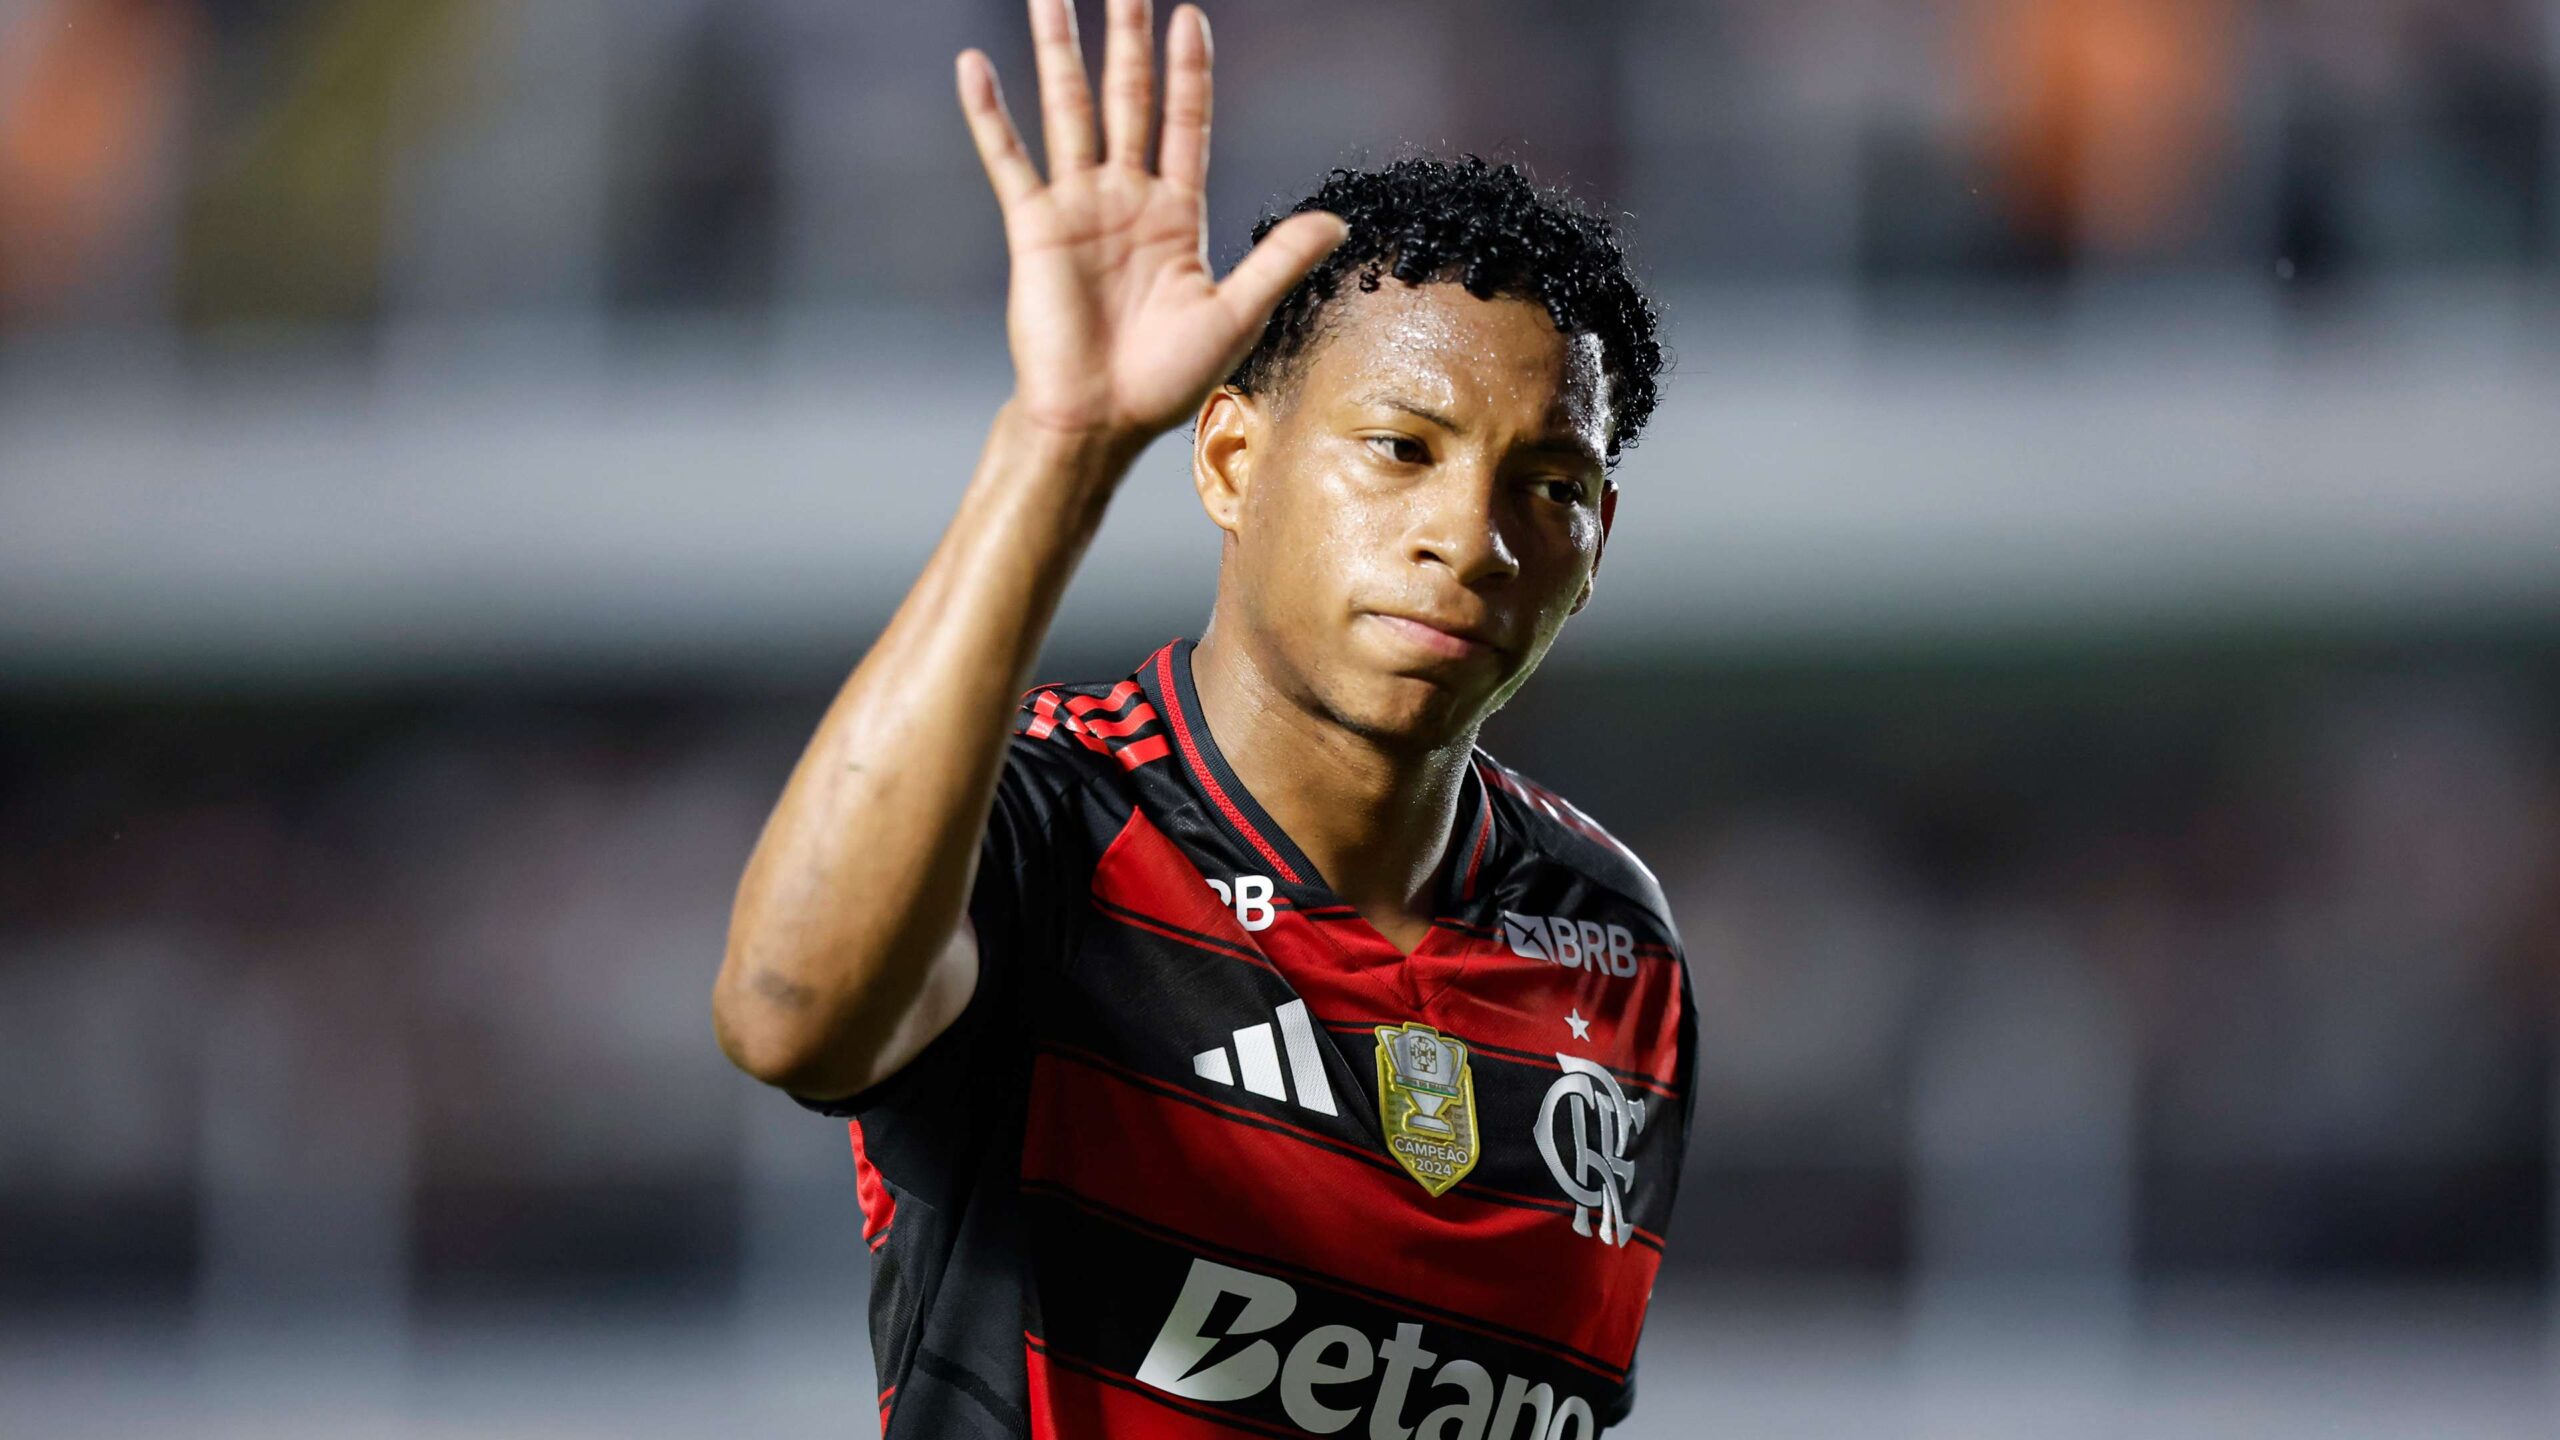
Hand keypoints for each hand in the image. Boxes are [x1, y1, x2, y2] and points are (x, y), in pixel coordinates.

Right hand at [957, 0, 1348, 447]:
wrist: (1099, 420)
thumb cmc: (1165, 380)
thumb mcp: (1236, 316)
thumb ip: (1278, 260)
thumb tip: (1338, 223)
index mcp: (1176, 215)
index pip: (1185, 123)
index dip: (1188, 72)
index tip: (1189, 16)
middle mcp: (1125, 199)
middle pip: (1128, 100)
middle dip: (1127, 41)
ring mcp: (1077, 207)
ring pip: (1068, 111)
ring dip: (1059, 53)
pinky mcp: (1034, 227)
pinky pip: (1009, 159)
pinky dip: (989, 113)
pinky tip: (974, 65)